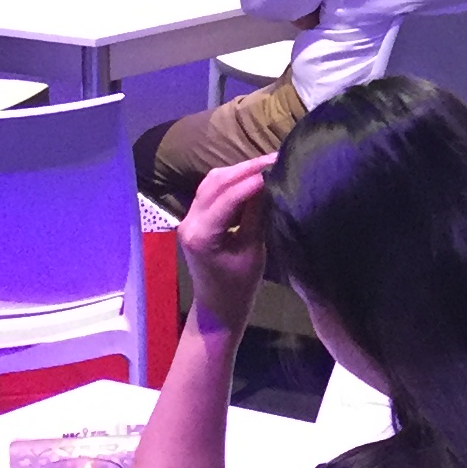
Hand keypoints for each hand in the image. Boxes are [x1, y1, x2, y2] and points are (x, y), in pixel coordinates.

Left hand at [179, 155, 277, 331]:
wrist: (218, 309)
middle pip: (215, 182)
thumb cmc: (239, 288)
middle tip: (276, 159)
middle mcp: (189, 222)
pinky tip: (252, 178)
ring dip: (239, 171)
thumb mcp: (254, 251)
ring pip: (212, 183)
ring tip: (267, 165)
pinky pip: (211, 191)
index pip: (227, 196)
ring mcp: (189, 219)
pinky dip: (232, 182)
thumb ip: (257, 215)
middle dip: (246, 168)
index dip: (253, 179)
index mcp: (202, 235)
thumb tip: (269, 182)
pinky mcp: (195, 219)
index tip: (277, 165)